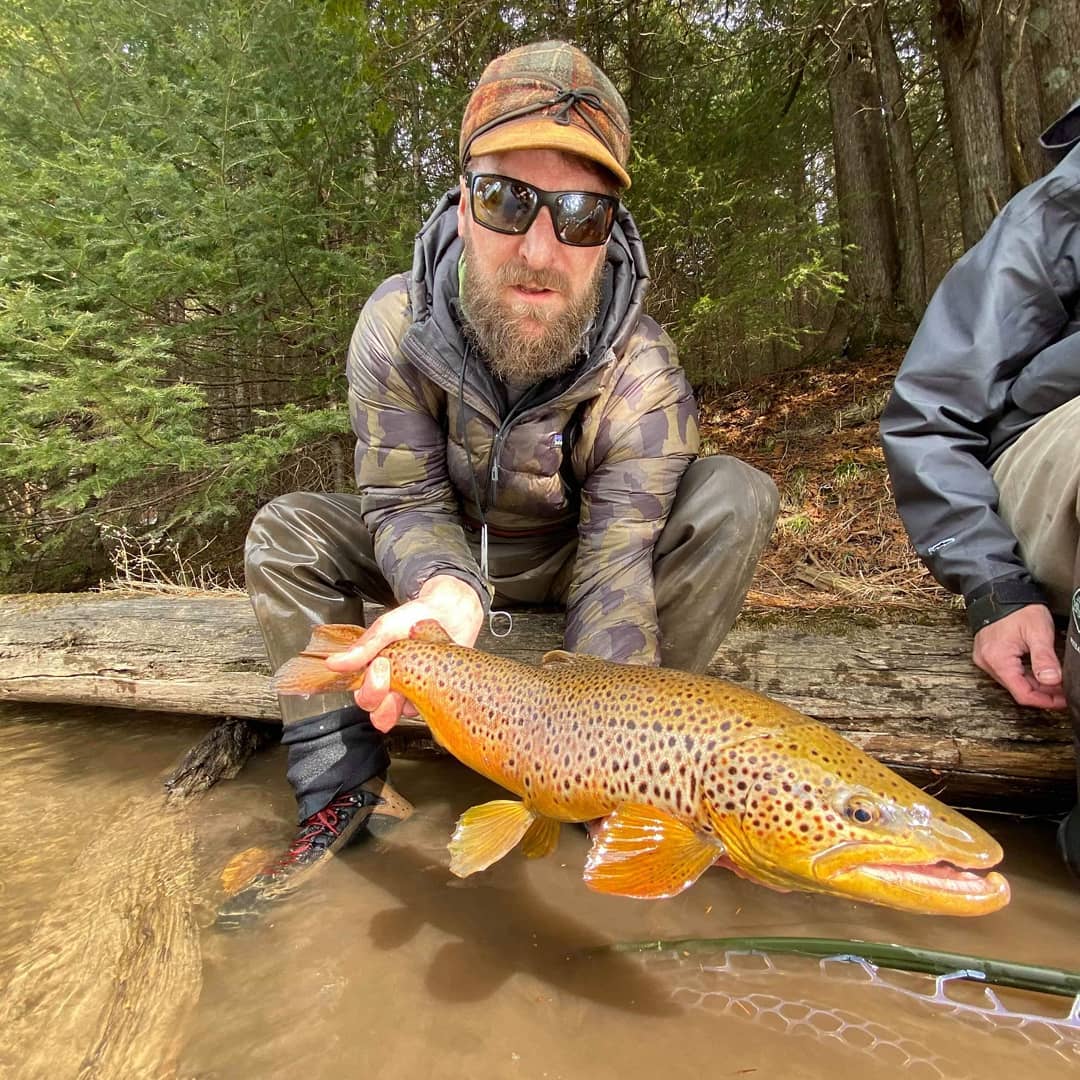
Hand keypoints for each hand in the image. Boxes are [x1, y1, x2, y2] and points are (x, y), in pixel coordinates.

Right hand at [324, 575, 484, 731]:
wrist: (452, 611)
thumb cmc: (417, 617)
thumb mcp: (387, 628)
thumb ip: (363, 648)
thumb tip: (334, 663)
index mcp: (375, 669)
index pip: (363, 695)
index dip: (369, 688)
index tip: (380, 665)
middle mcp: (392, 684)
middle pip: (377, 710)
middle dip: (381, 697)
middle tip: (392, 674)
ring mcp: (413, 690)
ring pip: (400, 714)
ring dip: (404, 702)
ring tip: (415, 677)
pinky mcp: (433, 693)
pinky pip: (426, 709)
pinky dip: (428, 699)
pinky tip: (433, 681)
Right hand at [972, 604, 1065, 709]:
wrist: (999, 591)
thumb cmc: (1017, 608)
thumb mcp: (1038, 632)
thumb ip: (1044, 658)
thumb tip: (1052, 681)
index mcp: (997, 660)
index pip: (1022, 693)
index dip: (1045, 701)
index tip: (1063, 700)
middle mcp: (987, 662)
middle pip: (1018, 689)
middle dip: (1043, 692)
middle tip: (1064, 689)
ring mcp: (985, 659)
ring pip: (1014, 681)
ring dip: (1035, 684)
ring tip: (1056, 680)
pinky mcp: (988, 654)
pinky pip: (1008, 672)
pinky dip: (1026, 674)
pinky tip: (1040, 671)